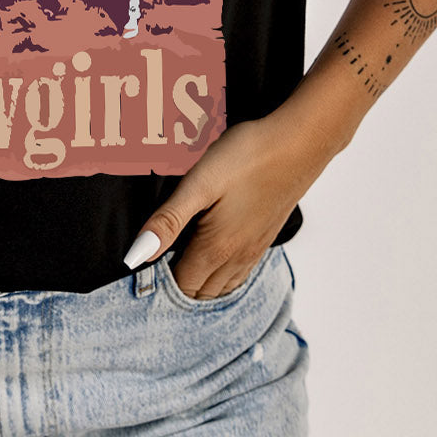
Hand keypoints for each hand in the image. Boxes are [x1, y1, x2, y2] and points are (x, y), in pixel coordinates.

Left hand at [123, 109, 335, 298]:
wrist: (299, 143)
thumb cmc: (247, 157)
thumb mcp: (199, 184)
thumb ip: (168, 221)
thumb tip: (136, 256)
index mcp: (216, 248)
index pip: (180, 286)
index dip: (158, 283)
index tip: (141, 268)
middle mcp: (237, 258)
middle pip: (200, 292)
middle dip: (176, 287)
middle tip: (154, 265)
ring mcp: (254, 249)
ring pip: (221, 286)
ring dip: (199, 283)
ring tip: (177, 264)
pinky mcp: (265, 237)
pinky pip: (239, 273)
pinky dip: (220, 276)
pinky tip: (212, 258)